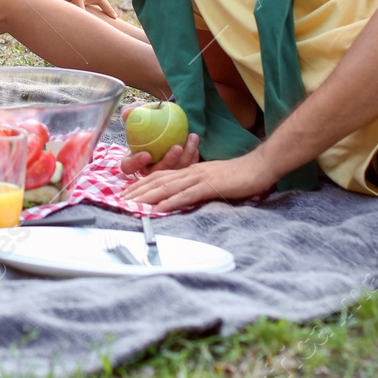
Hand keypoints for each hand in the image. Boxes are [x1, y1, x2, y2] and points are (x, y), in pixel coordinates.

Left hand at [39, 0, 118, 18]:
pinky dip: (93, 0)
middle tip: (116, 18)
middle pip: (99, 1)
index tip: (90, 35)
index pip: (84, 15)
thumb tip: (62, 17)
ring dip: (103, 4)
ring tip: (108, 12)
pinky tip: (91, 4)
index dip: (87, 25)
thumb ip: (59, 7)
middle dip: (108, 9)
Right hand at [118, 103, 199, 175]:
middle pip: (156, 173)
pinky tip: (195, 145)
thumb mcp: (141, 112)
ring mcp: (165, 171)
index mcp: (133, 158)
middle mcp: (148, 168)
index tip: (147, 154)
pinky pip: (186, 169)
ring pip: (174, 172)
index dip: (136, 163)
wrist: (166, 120)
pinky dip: (192, 158)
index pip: (129, 166)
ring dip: (185, 157)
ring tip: (192, 138)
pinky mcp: (179, 171)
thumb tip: (127, 113)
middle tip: (177, 147)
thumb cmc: (150, 117)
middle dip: (168, 162)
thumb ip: (133, 111)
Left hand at [123, 151, 277, 211]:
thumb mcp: (211, 180)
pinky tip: (159, 209)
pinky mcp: (209, 186)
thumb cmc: (237, 176)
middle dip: (137, 191)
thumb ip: (196, 186)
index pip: (160, 176)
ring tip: (132, 205)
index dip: (142, 184)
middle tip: (120, 201)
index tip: (127, 193)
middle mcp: (190, 172)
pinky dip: (170, 202)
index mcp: (189, 171)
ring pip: (167, 187)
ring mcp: (199, 178)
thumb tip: (183, 197)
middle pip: (158, 181)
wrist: (258, 168)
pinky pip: (186, 195)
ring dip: (148, 197)